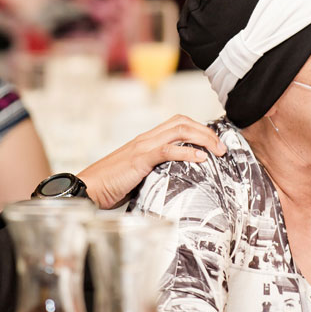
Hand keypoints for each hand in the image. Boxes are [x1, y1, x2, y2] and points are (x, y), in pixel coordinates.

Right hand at [77, 115, 226, 208]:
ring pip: (179, 130)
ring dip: (203, 138)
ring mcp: (142, 147)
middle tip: (222, 147)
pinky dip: (188, 152)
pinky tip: (201, 158)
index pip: (177, 123)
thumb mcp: (138, 175)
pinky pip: (167, 150)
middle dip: (206, 131)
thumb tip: (177, 179)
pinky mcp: (139, 159)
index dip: (198, 128)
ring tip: (218, 151)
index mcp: (146, 140)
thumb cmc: (111, 186)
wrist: (88, 189)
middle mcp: (146, 138)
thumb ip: (156, 171)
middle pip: (182, 122)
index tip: (214, 141)